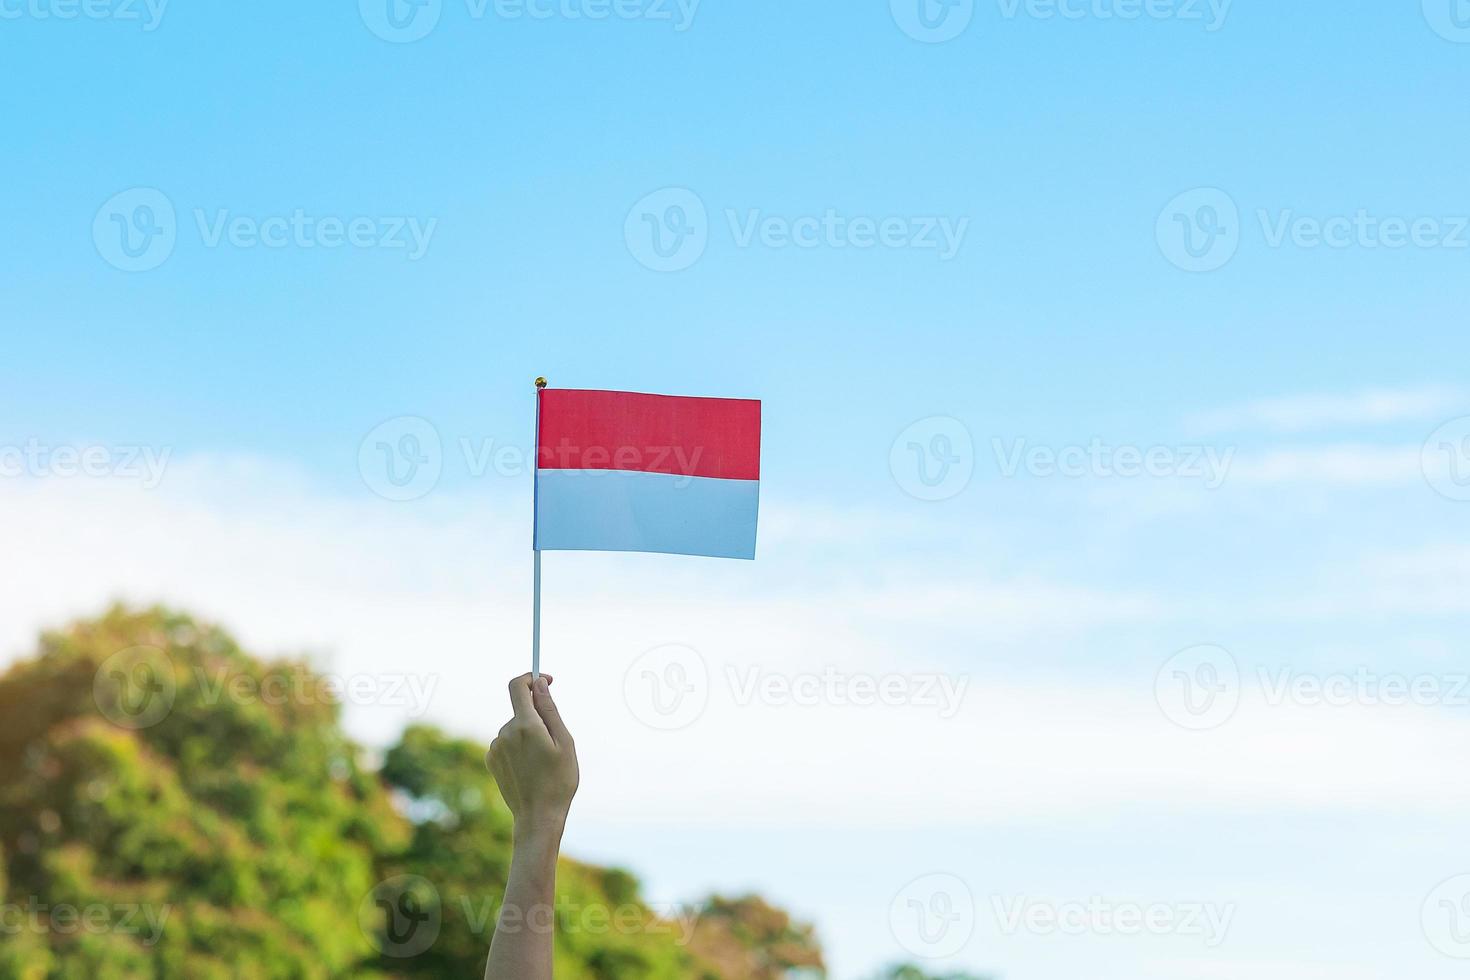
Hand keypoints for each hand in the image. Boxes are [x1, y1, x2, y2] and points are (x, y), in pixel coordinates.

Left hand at [486, 674, 578, 838]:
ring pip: (515, 727)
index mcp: (525, 726)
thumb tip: (540, 684)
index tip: (546, 680)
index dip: (531, 678)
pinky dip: (518, 747)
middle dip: (537, 716)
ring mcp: (495, 747)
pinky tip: (529, 768)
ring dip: (528, 734)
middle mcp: (505, 733)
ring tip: (542, 761)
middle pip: (520, 709)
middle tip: (554, 742)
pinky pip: (507, 742)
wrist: (538, 817)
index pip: (518, 686)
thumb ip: (550, 710)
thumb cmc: (559, 781)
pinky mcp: (491, 760)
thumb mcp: (564, 742)